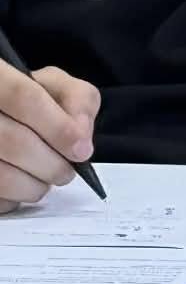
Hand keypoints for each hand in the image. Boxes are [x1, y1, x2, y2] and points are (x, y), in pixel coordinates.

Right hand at [0, 61, 100, 208]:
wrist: (1, 114)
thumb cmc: (28, 99)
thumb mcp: (55, 85)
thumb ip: (78, 99)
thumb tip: (80, 137)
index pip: (23, 97)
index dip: (58, 127)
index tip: (81, 150)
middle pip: (15, 142)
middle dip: (53, 164)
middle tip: (66, 171)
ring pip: (1, 175)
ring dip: (35, 185)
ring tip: (44, 178)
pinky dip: (14, 198)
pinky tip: (19, 184)